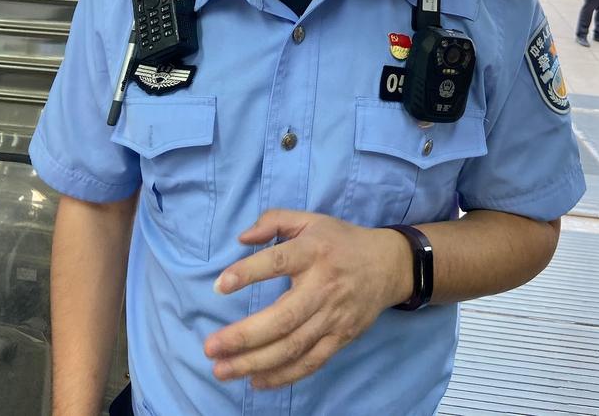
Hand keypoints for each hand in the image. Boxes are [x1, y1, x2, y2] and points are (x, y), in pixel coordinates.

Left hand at [204, 210, 410, 388]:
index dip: (248, 273)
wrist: (387, 264)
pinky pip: (311, 362)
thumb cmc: (340, 240)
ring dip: (256, 362)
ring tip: (223, 370)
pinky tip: (256, 380)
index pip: (277, 261)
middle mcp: (323, 286)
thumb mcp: (309, 219)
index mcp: (313, 251)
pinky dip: (284, 375)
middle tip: (211, 347)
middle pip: (283, 317)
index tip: (218, 286)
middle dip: (245, 336)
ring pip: (293, 346)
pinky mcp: (342, 337)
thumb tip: (242, 238)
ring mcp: (334, 316)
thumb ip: (273, 221)